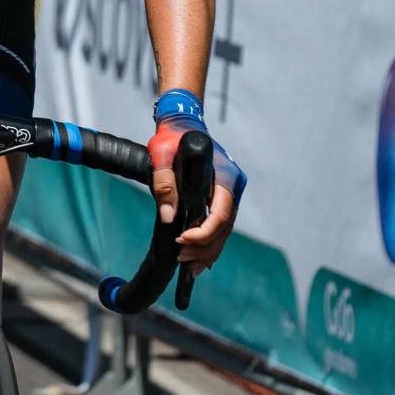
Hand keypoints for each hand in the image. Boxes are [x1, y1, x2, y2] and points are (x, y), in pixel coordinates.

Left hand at [143, 91, 245, 274]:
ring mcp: (230, 194)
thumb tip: (167, 216)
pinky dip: (210, 243)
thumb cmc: (172, 137)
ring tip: (190, 268)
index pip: (221, 213)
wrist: (182, 126)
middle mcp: (233, 187)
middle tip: (183, 260)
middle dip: (205, 247)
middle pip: (224, 227)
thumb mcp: (161, 154)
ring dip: (208, 251)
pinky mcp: (221, 199)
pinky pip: (219, 225)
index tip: (182, 240)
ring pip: (224, 230)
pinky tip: (200, 260)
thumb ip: (164, 182)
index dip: (203, 232)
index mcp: (226, 176)